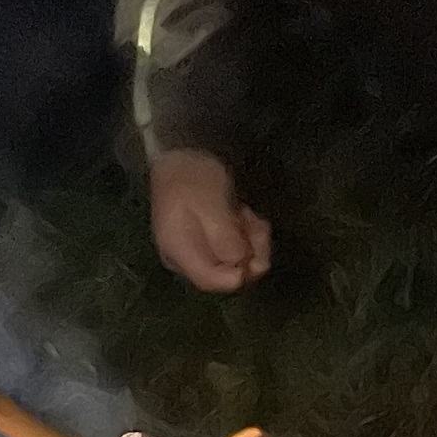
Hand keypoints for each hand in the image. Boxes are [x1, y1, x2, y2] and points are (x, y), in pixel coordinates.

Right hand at [149, 148, 271, 292]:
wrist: (179, 156)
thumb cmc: (192, 178)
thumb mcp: (210, 202)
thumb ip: (223, 235)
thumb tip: (239, 263)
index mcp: (180, 250)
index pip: (209, 280)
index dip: (237, 275)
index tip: (257, 258)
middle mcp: (186, 258)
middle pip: (225, 273)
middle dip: (250, 252)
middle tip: (258, 227)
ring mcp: (198, 250)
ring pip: (235, 261)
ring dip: (252, 239)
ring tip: (248, 214)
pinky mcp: (209, 242)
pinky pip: (234, 249)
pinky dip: (247, 233)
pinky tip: (245, 215)